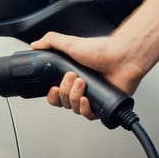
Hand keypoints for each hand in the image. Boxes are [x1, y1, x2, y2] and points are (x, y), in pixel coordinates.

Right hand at [30, 32, 146, 119]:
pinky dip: (85, 108)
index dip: (52, 95)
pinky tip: (87, 99)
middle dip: (64, 91)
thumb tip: (36, 45)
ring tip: (83, 83)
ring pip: (74, 108)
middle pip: (63, 102)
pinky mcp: (103, 105)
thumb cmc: (102, 50)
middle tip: (73, 77)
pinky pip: (88, 115)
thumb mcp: (71, 43)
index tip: (52, 88)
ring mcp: (92, 98)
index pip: (55, 95)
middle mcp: (81, 89)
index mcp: (72, 77)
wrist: (122, 56)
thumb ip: (51, 42)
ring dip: (75, 97)